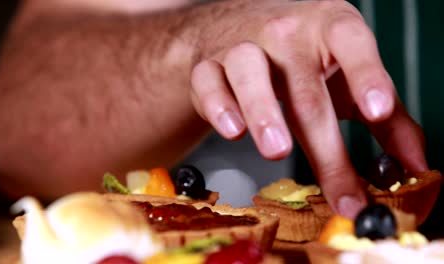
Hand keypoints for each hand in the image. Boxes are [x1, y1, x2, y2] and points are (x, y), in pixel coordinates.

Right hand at [189, 0, 427, 217]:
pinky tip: (233, 130)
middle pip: (305, 87)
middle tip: (340, 187)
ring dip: (263, 112)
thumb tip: (415, 166)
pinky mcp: (209, 65)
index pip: (352, 42)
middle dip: (322, 141)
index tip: (377, 111)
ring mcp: (243, 45)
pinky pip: (208, 82)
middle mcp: (286, 32)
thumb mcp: (348, 75)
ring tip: (277, 149)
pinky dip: (218, 106)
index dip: (367, 75)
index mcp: (330, 27)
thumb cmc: (301, 57)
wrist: (237, 28)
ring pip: (249, 72)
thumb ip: (387, 117)